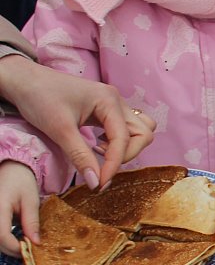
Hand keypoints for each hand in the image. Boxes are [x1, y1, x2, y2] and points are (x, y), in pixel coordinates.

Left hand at [0, 54, 154, 188]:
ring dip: (127, 146)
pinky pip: (125, 128)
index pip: (124, 139)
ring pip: (139, 130)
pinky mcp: (106, 109)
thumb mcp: (59, 129)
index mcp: (109, 101)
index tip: (99, 184)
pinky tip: (97, 144)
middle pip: (142, 134)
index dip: (114, 164)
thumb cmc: (40, 98)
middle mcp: (117, 101)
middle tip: (102, 166)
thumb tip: (96, 183)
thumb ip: (80, 156)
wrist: (23, 80)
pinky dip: (118, 141)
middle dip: (126, 155)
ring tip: (100, 151)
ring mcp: (113, 104)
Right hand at [0, 159, 40, 256]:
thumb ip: (31, 222)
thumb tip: (35, 242)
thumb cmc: (21, 181)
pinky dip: (3, 239)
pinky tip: (15, 239)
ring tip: (23, 245)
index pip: (2, 235)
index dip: (15, 247)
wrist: (9, 168)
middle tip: (29, 251)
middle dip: (12, 249)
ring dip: (6, 246)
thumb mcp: (31, 200)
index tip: (30, 250)